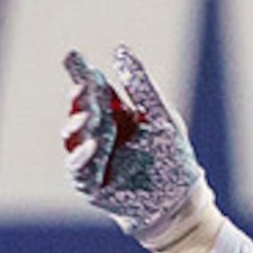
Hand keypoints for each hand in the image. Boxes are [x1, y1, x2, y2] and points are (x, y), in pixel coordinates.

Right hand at [63, 45, 212, 246]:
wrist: (180, 201)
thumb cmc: (172, 158)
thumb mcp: (160, 115)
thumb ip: (140, 85)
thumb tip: (120, 50)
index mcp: (115, 115)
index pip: (93, 89)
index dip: (81, 73)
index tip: (72, 55)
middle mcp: (99, 133)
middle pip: (80, 110)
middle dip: (79, 97)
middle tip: (83, 85)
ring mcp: (92, 158)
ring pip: (72, 137)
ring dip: (76, 124)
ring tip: (87, 116)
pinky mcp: (90, 183)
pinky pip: (78, 169)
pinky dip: (82, 156)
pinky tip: (92, 144)